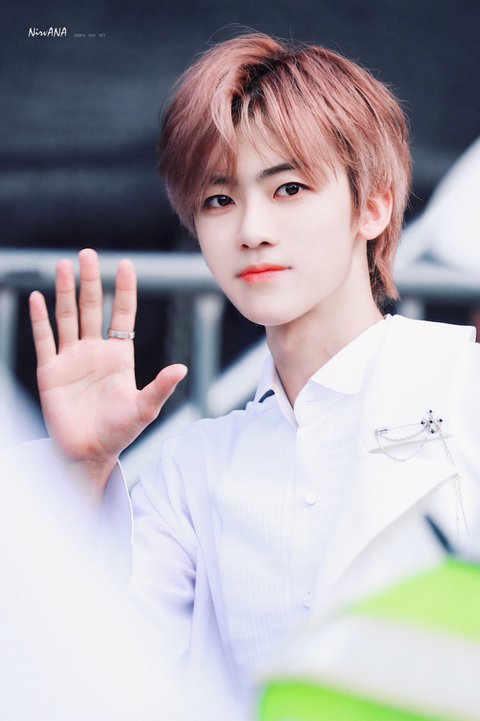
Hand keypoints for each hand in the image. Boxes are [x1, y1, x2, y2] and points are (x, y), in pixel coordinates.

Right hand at [29, 249, 186, 489]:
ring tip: (65, 265)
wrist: (89, 453)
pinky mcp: (51, 372)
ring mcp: (71, 359)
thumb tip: (182, 368)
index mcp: (119, 355)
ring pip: (67, 317)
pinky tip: (38, 297)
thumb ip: (161, 387)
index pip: (122, 315)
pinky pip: (45, 340)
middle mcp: (94, 351)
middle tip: (88, 253)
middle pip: (91, 308)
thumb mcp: (145, 408)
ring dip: (65, 292)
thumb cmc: (120, 432)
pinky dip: (41, 319)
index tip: (126, 264)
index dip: (124, 290)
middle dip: (90, 281)